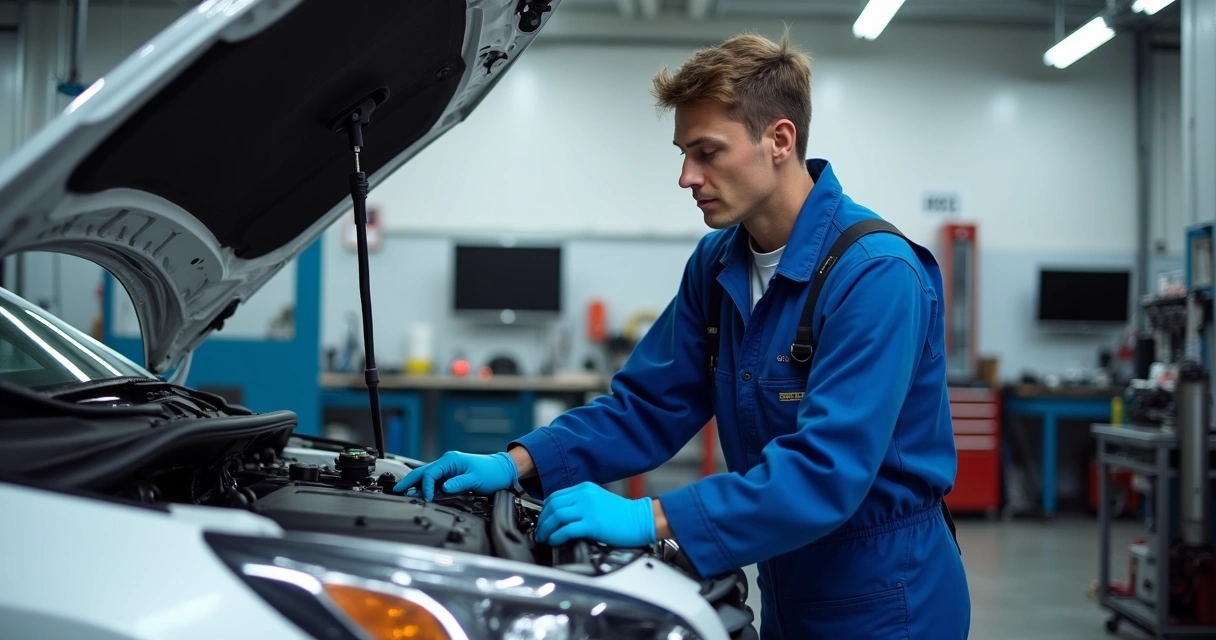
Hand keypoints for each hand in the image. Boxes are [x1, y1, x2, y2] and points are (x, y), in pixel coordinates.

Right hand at [392, 451, 517, 500]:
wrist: (502, 470)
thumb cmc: (491, 472)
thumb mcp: (476, 479)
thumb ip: (458, 484)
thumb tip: (443, 488)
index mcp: (451, 460)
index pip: (430, 473)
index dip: (425, 486)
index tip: (425, 498)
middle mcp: (447, 463)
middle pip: (422, 472)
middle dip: (409, 481)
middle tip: (397, 490)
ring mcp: (448, 469)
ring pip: (427, 476)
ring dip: (416, 485)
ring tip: (404, 494)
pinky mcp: (451, 475)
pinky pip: (434, 481)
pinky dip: (425, 487)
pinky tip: (419, 494)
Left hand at [535, 482, 655, 547]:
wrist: (641, 519)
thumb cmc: (623, 514)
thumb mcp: (598, 500)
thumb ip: (581, 503)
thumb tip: (562, 517)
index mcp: (585, 489)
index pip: (555, 496)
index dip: (545, 510)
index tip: (542, 521)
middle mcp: (584, 496)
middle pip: (553, 505)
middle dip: (542, 521)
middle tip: (540, 532)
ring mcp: (588, 509)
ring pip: (557, 516)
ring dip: (546, 529)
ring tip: (545, 539)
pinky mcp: (592, 524)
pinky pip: (567, 529)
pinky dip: (556, 536)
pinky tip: (555, 541)